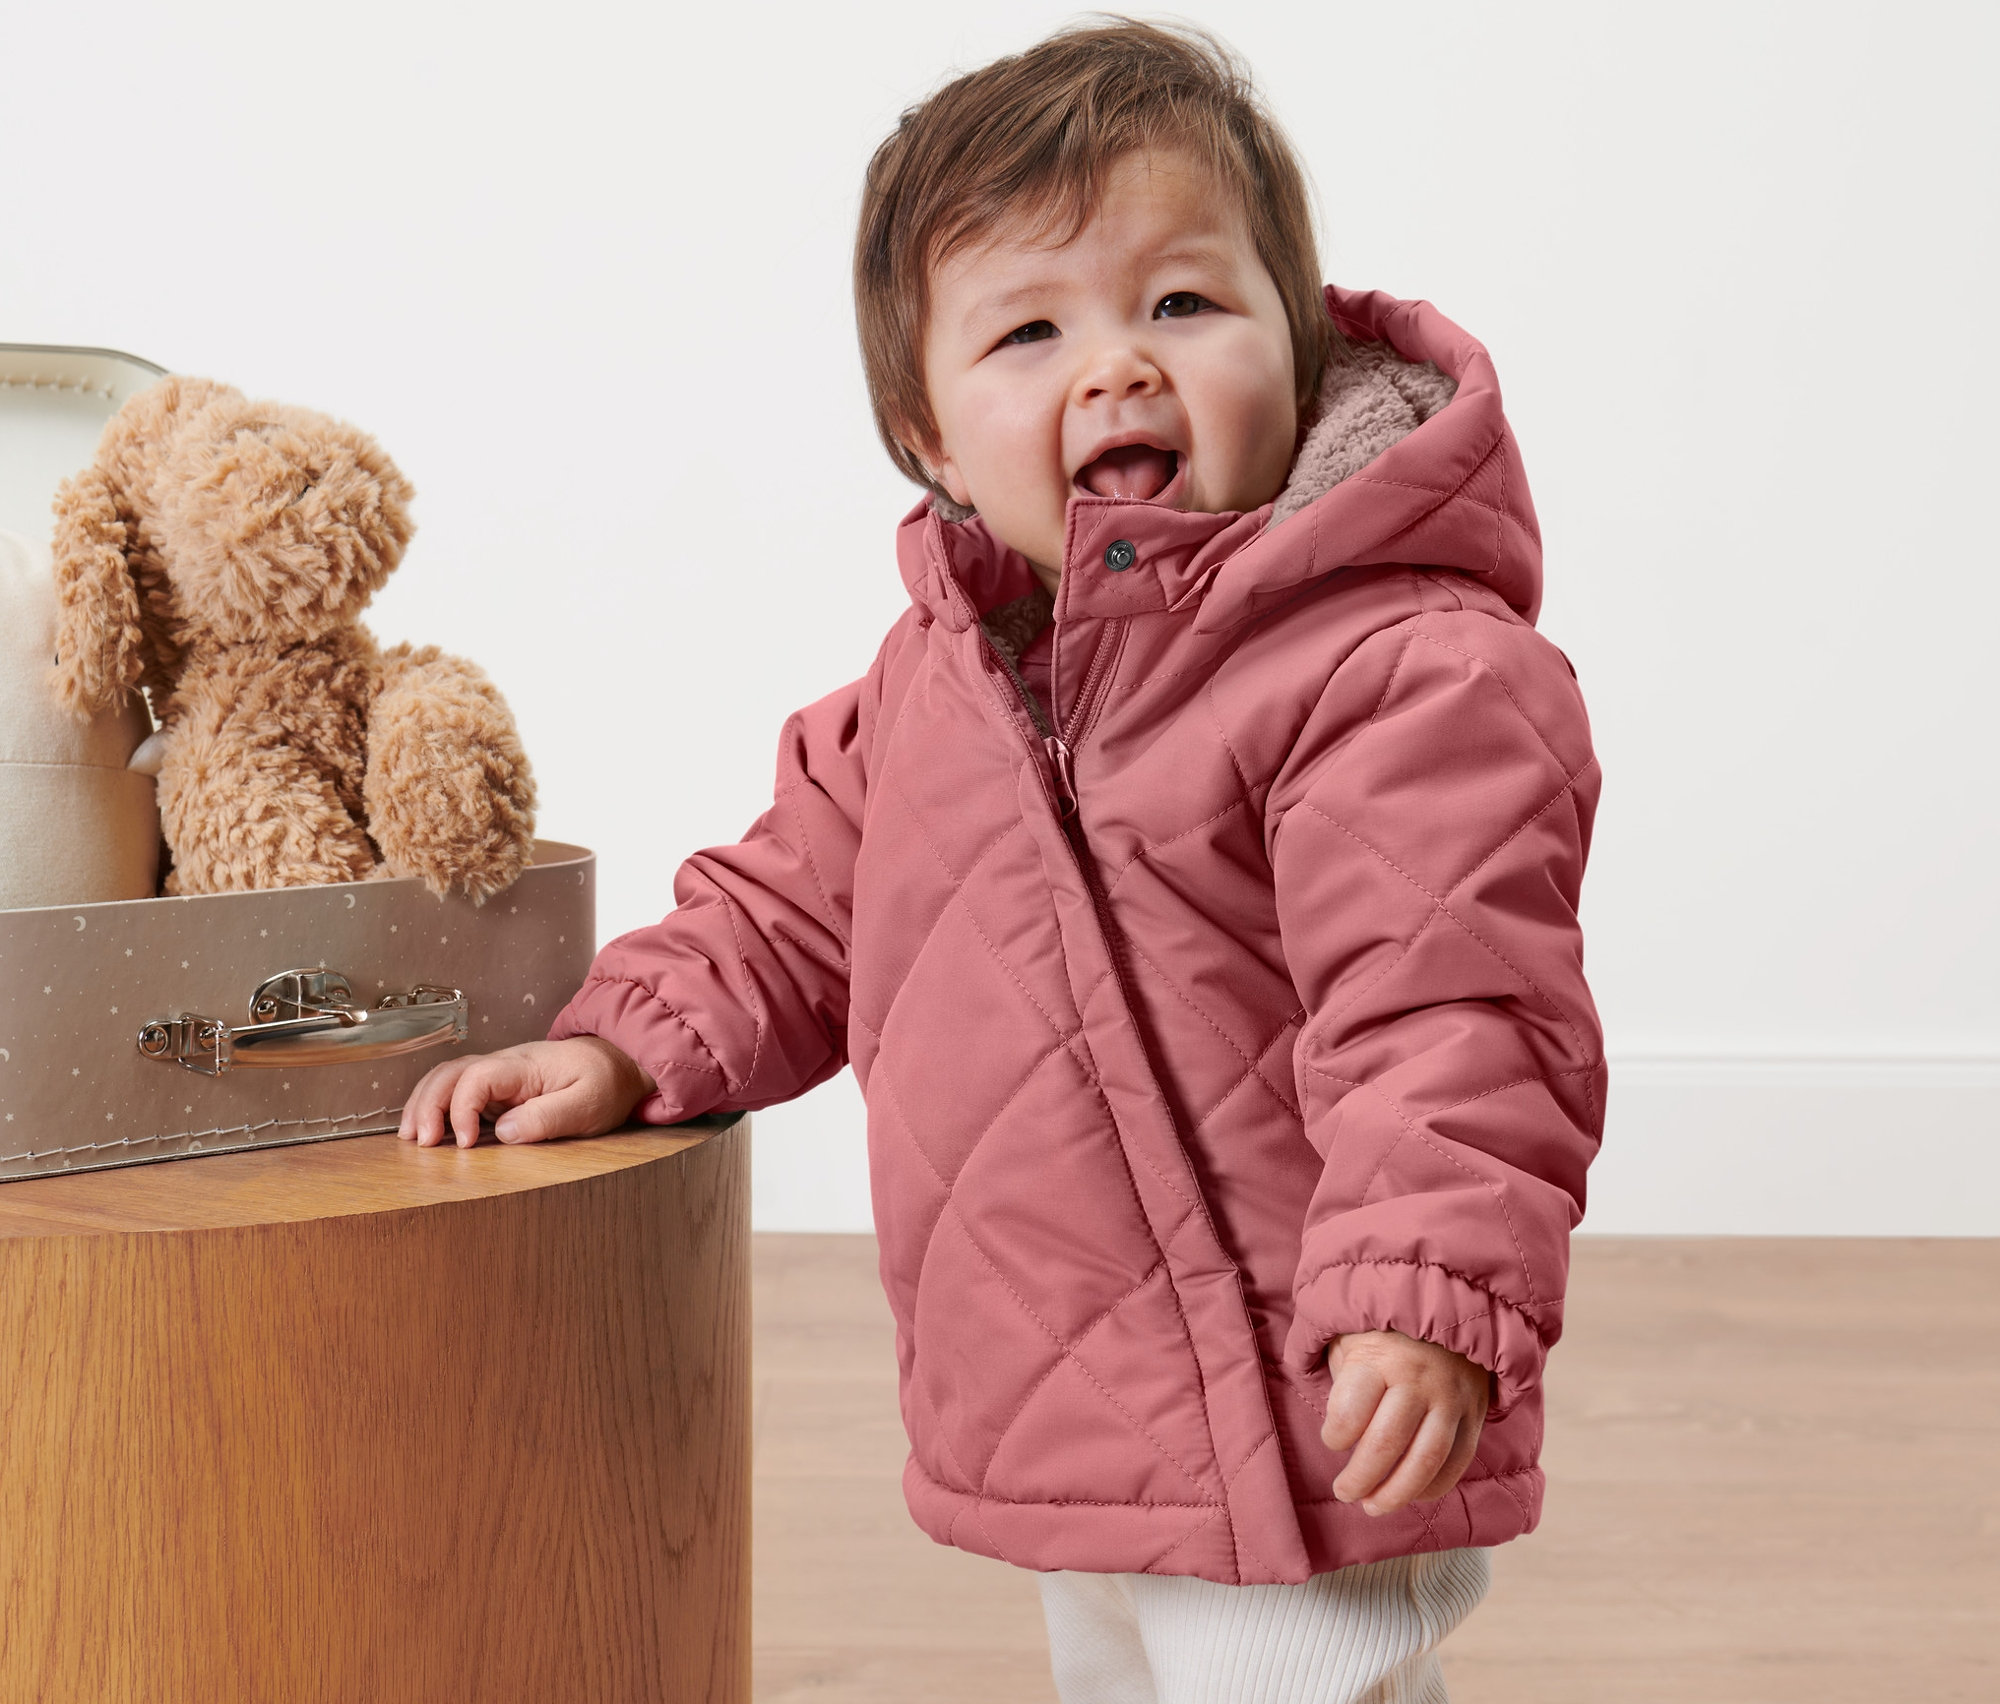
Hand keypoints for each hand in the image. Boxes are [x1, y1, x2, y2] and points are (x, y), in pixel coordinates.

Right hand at [397, 1036, 655, 1148]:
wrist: (621, 1061)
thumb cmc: (606, 1082)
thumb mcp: (589, 1103)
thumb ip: (548, 1116)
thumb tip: (504, 1132)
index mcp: (525, 1066)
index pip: (477, 1077)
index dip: (462, 1109)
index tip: (466, 1144)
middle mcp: (505, 1065)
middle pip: (450, 1073)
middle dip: (427, 1105)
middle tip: (422, 1143)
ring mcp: (499, 1075)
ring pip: (447, 1078)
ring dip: (423, 1104)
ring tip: (412, 1138)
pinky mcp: (499, 1088)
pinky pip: (457, 1090)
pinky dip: (435, 1106)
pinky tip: (427, 1129)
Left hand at [1319, 1327, 1493, 1515]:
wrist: (1451, 1297)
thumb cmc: (1384, 1323)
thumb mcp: (1350, 1333)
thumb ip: (1341, 1375)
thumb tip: (1334, 1427)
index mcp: (1381, 1356)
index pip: (1352, 1411)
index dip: (1335, 1435)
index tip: (1330, 1440)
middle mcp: (1420, 1379)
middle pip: (1387, 1444)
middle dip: (1361, 1478)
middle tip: (1344, 1492)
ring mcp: (1453, 1397)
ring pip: (1427, 1460)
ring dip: (1397, 1492)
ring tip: (1373, 1506)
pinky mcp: (1477, 1410)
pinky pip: (1459, 1459)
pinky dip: (1435, 1485)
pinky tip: (1412, 1494)